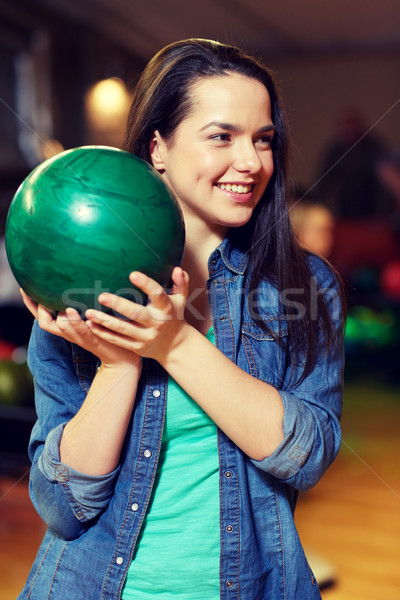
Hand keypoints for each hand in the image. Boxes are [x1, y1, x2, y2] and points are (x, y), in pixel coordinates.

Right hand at [20, 289, 138, 367]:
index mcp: (65, 327)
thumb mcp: (90, 316)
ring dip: (59, 316)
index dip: (31, 304)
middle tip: (37, 294)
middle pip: (45, 322)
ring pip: (60, 326)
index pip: (41, 315)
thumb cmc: (106, 333)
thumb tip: (81, 279)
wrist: (121, 357)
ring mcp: (79, 336)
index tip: (24, 288)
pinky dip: (76, 321)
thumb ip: (83, 302)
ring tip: (62, 306)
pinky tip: (74, 311)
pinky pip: (81, 330)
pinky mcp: (92, 339)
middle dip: (38, 308)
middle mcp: (68, 332)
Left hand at [84, 267, 189, 362]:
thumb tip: (177, 268)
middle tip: (101, 296)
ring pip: (123, 329)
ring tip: (89, 312)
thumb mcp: (180, 300)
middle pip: (136, 314)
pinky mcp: (136, 348)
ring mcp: (145, 338)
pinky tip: (91, 325)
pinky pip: (118, 340)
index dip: (146, 284)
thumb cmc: (174, 316)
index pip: (157, 295)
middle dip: (118, 305)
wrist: (175, 346)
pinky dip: (104, 334)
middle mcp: (156, 324)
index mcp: (166, 310)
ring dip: (104, 321)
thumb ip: (181, 284)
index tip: (133, 274)